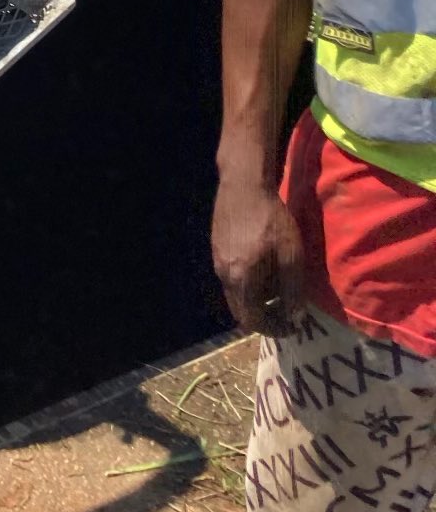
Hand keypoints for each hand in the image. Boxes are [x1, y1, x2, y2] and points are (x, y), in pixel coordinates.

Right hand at [212, 174, 305, 335]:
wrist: (244, 183)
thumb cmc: (271, 220)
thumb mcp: (291, 256)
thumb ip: (293, 291)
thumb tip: (296, 318)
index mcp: (241, 281)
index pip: (253, 320)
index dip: (274, 329)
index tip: (292, 326)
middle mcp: (224, 274)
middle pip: (240, 309)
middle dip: (263, 317)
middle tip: (285, 312)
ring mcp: (217, 259)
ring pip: (235, 292)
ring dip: (255, 299)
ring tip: (276, 289)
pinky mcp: (217, 245)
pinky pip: (231, 275)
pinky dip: (247, 282)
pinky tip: (262, 266)